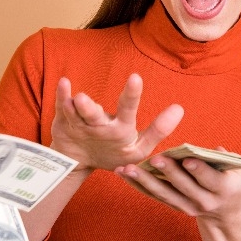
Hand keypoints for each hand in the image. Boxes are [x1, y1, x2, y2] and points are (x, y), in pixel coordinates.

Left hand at [50, 74, 182, 171]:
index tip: (135, 78)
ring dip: (73, 106)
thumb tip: (179, 108)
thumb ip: (159, 129)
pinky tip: (63, 83)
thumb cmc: (114, 150)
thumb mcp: (139, 147)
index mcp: (120, 132)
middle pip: (94, 117)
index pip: (127, 111)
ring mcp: (79, 126)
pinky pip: (61, 108)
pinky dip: (61, 96)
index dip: (131, 95)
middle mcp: (98, 129)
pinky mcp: (64, 122)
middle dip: (90, 109)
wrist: (79, 162)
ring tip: (76, 97)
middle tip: (84, 99)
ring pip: (75, 114)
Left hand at [115, 148, 240, 222]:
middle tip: (154, 158)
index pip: (209, 179)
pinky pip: (155, 196)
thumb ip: (230, 159)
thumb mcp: (240, 171)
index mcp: (223, 190)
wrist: (226, 212)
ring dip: (144, 181)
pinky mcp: (174, 207)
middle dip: (169, 172)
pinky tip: (124, 174)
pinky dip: (138, 185)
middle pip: (183, 187)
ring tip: (128, 168)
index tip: (187, 159)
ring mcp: (188, 207)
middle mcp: (204, 202)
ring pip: (164, 194)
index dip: (199, 170)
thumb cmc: (233, 181)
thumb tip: (216, 150)